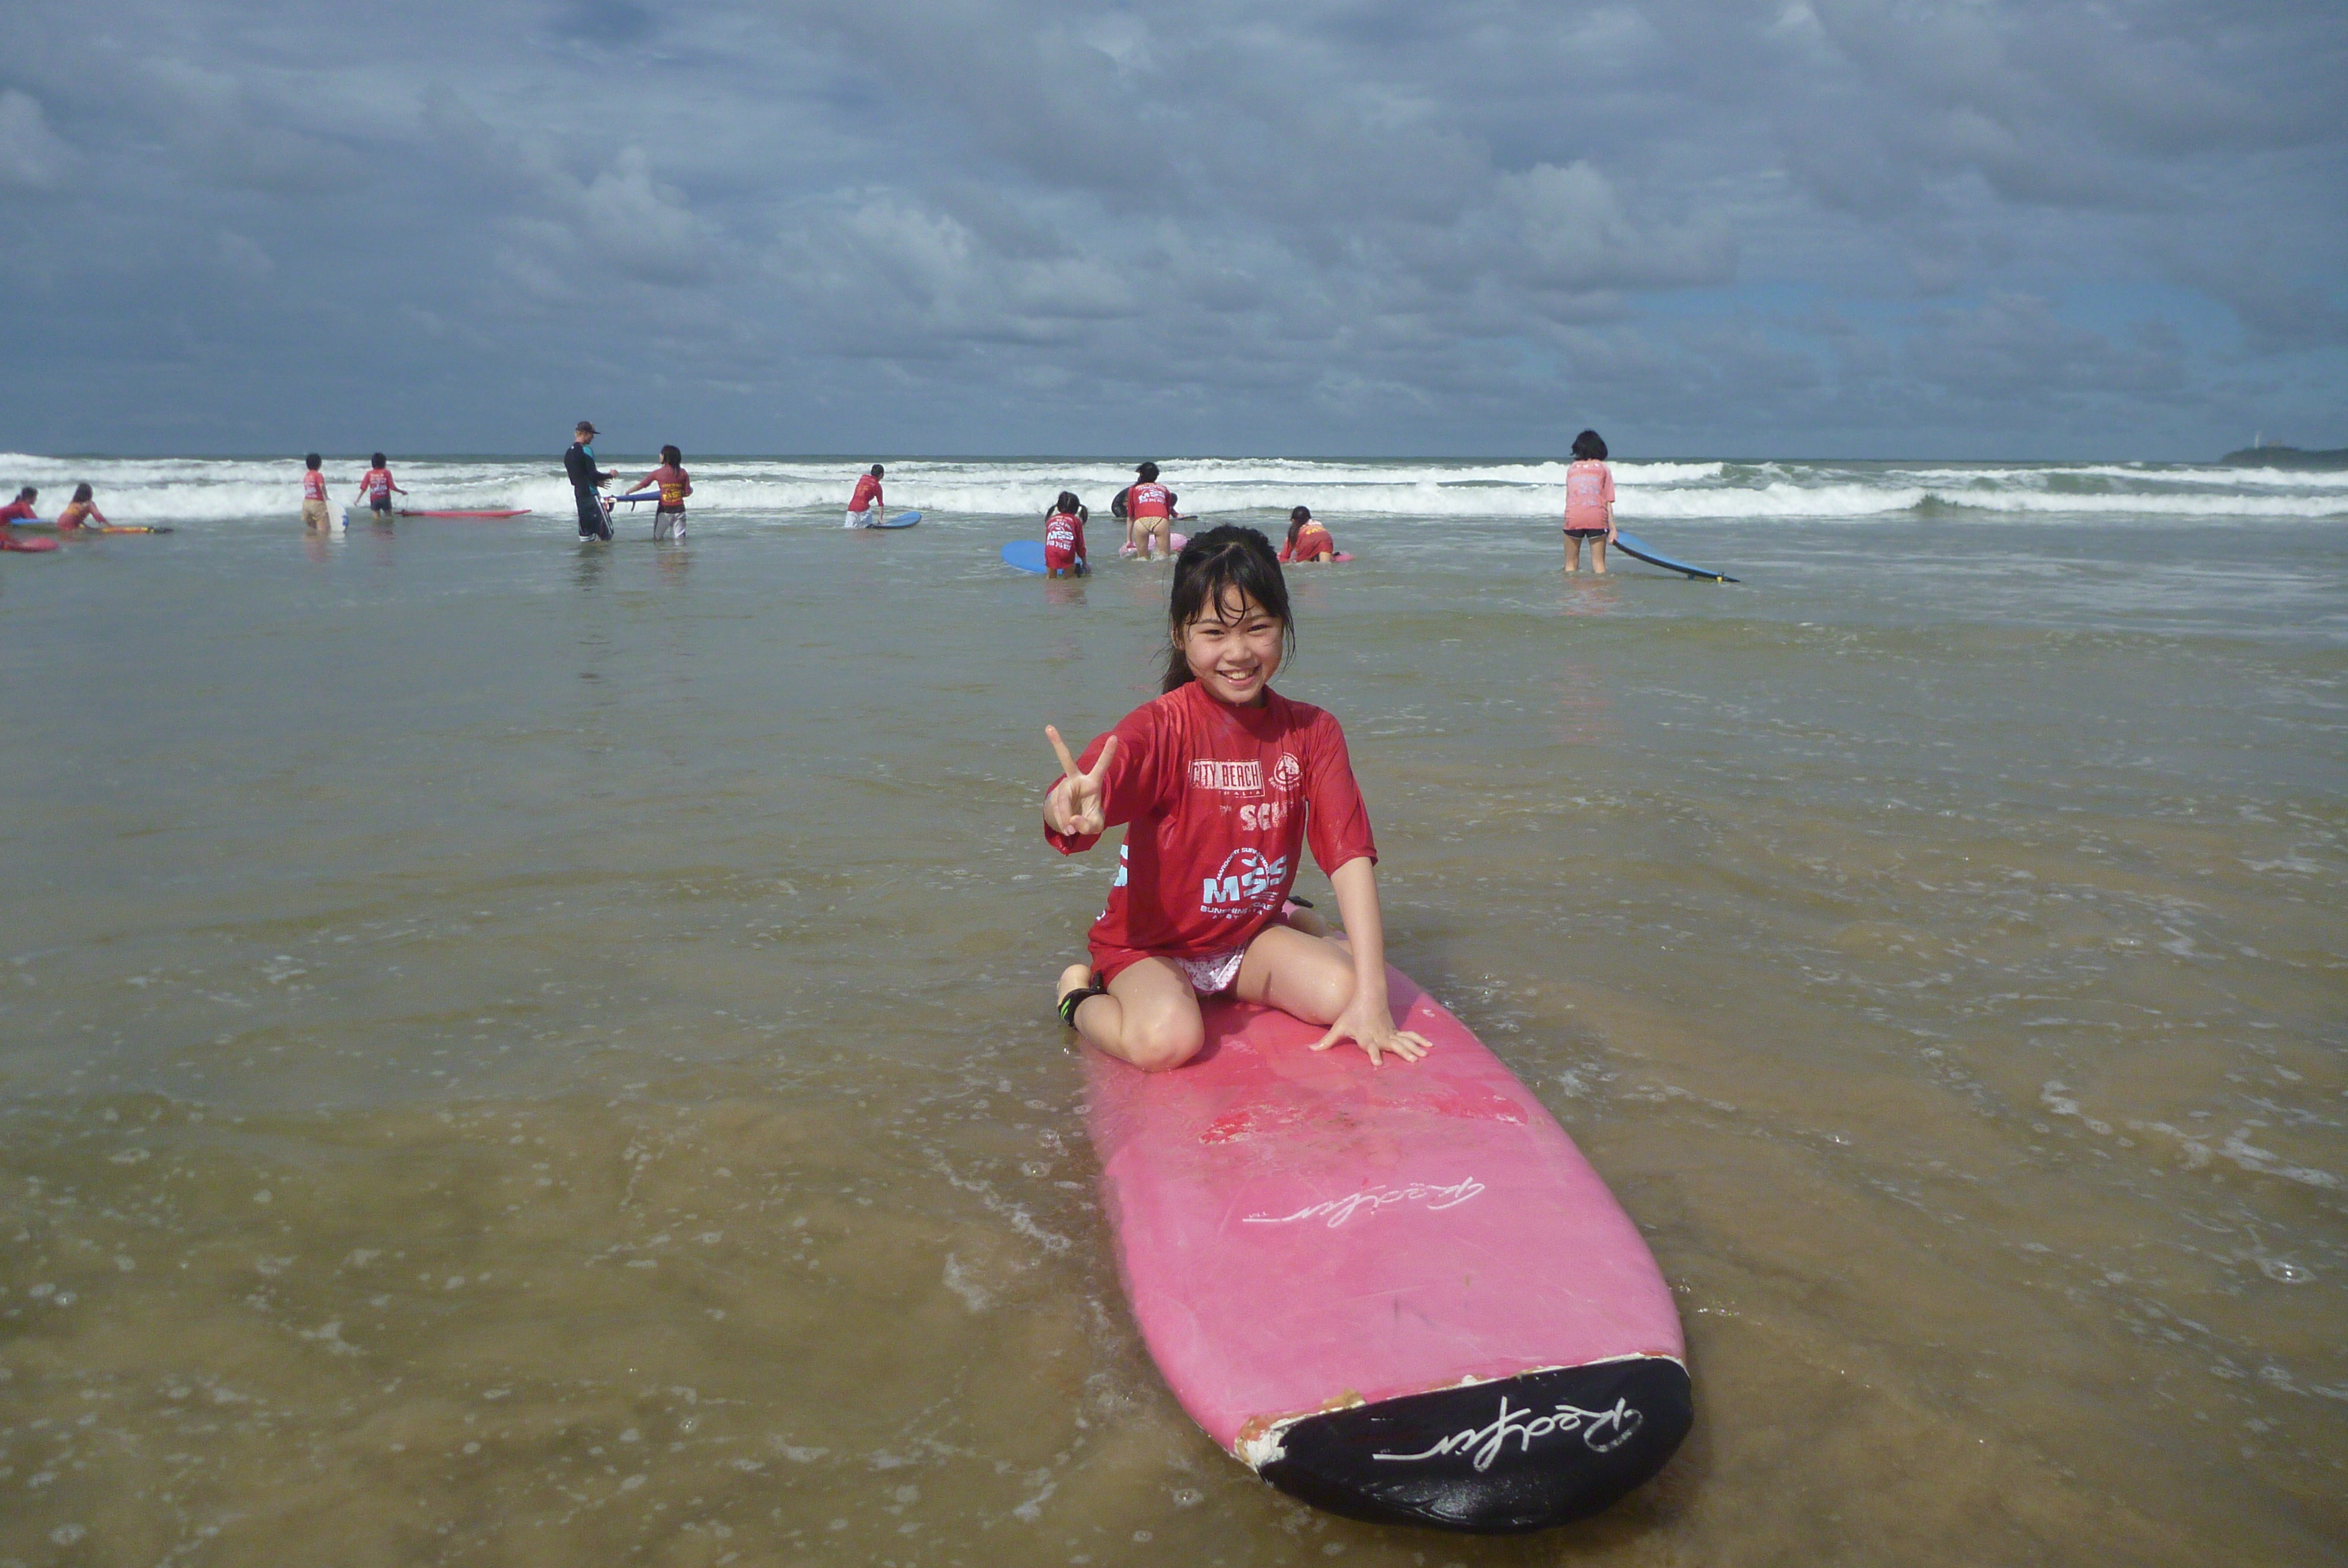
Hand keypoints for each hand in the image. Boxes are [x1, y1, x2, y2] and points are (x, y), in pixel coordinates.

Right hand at [1045, 726, 1116, 836]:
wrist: (1073, 821)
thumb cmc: (1089, 817)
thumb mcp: (1096, 825)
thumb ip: (1088, 825)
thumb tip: (1072, 821)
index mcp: (1093, 782)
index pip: (1101, 766)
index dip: (1108, 753)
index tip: (1115, 737)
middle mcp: (1076, 779)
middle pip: (1065, 760)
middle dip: (1057, 744)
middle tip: (1048, 727)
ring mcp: (1063, 786)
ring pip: (1062, 800)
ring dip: (1065, 817)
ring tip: (1071, 830)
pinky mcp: (1054, 796)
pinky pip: (1056, 809)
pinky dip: (1062, 822)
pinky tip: (1067, 828)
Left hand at [1311, 982, 1432, 1067]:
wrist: (1369, 995)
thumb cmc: (1352, 1013)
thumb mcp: (1339, 1026)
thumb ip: (1327, 1041)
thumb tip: (1310, 1050)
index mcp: (1366, 1037)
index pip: (1370, 1047)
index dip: (1373, 1055)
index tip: (1377, 1064)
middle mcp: (1380, 1036)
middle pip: (1392, 1045)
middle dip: (1403, 1053)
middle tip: (1412, 1061)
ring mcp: (1390, 1033)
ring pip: (1404, 1041)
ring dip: (1414, 1048)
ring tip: (1424, 1056)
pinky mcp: (1395, 1031)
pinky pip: (1409, 1036)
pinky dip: (1419, 1040)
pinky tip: (1429, 1046)